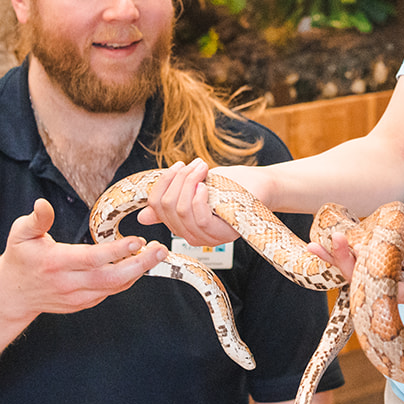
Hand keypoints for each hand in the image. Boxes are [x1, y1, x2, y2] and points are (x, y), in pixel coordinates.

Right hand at [0, 199, 166, 319]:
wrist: (14, 294)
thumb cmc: (20, 259)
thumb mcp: (20, 234)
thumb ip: (36, 220)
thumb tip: (42, 203)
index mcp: (56, 264)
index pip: (92, 258)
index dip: (117, 250)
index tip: (138, 239)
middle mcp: (69, 283)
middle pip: (111, 278)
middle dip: (140, 265)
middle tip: (160, 250)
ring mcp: (78, 297)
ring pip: (114, 287)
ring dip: (137, 272)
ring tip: (156, 254)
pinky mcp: (83, 303)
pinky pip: (110, 292)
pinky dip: (126, 280)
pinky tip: (139, 265)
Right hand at [139, 159, 263, 246]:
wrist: (260, 185)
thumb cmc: (230, 185)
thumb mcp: (196, 188)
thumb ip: (172, 198)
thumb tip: (143, 216)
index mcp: (182, 224)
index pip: (155, 207)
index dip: (162, 183)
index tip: (178, 166)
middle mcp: (191, 236)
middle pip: (165, 207)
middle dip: (178, 179)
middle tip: (197, 164)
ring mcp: (206, 238)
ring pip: (180, 210)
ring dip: (189, 182)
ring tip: (203, 169)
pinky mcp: (221, 234)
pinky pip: (198, 217)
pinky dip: (198, 198)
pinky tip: (206, 186)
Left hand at [313, 226, 403, 304]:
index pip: (384, 285)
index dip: (368, 271)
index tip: (359, 253)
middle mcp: (392, 290)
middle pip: (362, 281)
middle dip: (345, 263)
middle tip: (332, 241)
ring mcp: (385, 282)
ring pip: (355, 274)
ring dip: (335, 260)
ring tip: (313, 246)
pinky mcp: (382, 271)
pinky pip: (357, 265)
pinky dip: (342, 255)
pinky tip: (324, 243)